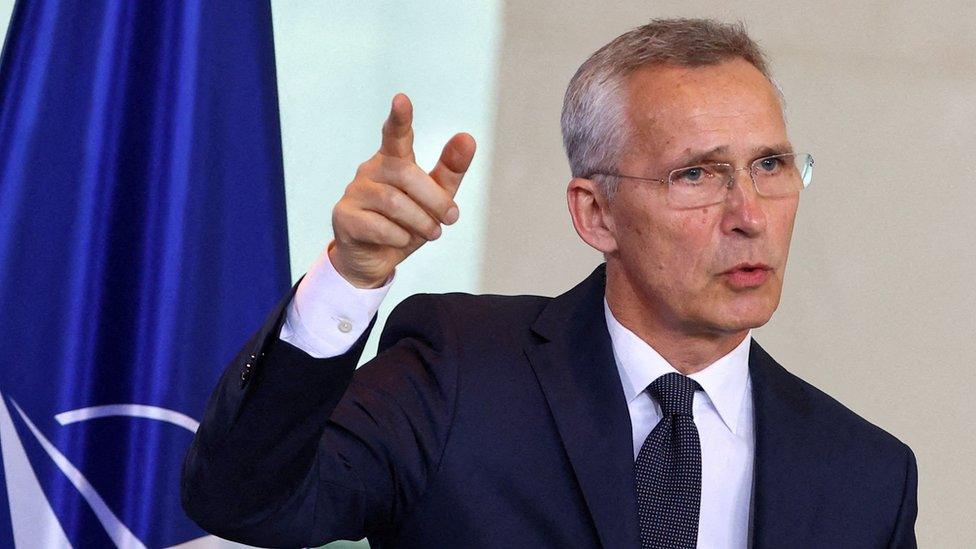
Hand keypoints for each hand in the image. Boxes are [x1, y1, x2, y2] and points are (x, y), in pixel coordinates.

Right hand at [329, 94, 475, 287]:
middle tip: (451, 218)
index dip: (400, 118)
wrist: (374, 258)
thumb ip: (450, 169)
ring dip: (421, 222)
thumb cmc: (406, 222)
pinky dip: (399, 237)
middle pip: (407, 175)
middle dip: (435, 200)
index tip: (402, 99)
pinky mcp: (344, 217)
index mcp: (393, 159)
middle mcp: (370, 170)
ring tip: (432, 233)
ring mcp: (354, 192)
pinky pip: (379, 227)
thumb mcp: (435, 197)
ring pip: (394, 203)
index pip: (395, 134)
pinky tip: (401, 240)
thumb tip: (468, 137)